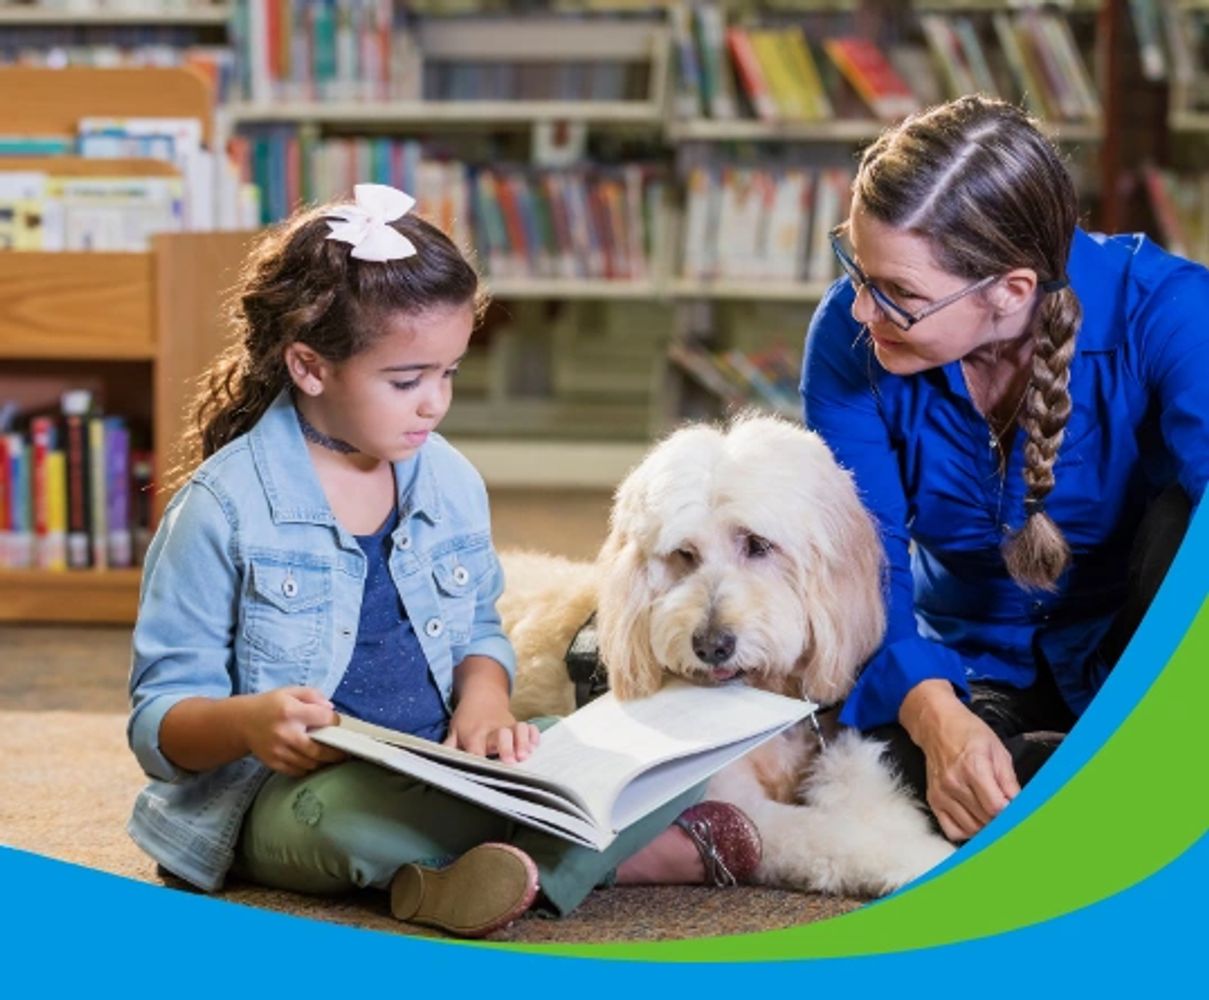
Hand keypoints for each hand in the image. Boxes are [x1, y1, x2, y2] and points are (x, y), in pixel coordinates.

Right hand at [237, 686, 347, 777]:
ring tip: (330, 756)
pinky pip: (298, 771)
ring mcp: (279, 751)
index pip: (324, 719)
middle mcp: (285, 733)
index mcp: (291, 712)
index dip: (334, 721)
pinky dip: (308, 768)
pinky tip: (312, 761)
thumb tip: (331, 709)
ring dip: (324, 762)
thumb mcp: (291, 692)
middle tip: (345, 751)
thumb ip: (313, 696)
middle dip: (337, 752)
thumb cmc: (271, 705)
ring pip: (310, 764)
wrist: (242, 722)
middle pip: (320, 750)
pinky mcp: (273, 763)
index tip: (336, 723)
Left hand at [444, 689, 539, 762]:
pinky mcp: (517, 723)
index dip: (479, 760)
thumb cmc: (467, 718)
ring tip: (524, 755)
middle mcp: (492, 729)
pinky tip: (534, 746)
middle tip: (510, 762)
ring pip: (518, 729)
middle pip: (501, 736)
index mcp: (474, 733)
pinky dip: (533, 735)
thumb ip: (449, 747)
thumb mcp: (454, 730)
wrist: (482, 694)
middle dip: (506, 748)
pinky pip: (529, 727)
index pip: (476, 749)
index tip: (483, 772)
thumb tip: (437, 762)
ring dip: (523, 742)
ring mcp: (507, 725)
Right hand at [901, 680, 1019, 841]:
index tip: (1017, 811)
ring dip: (986, 827)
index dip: (1011, 813)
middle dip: (1001, 821)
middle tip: (1008, 813)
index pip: (996, 807)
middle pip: (985, 820)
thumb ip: (1009, 781)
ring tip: (992, 815)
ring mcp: (942, 793)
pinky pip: (951, 830)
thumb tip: (1021, 806)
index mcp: (973, 767)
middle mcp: (954, 783)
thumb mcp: (998, 751)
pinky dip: (966, 831)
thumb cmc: (969, 734)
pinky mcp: (933, 800)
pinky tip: (974, 819)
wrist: (937, 726)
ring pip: (970, 828)